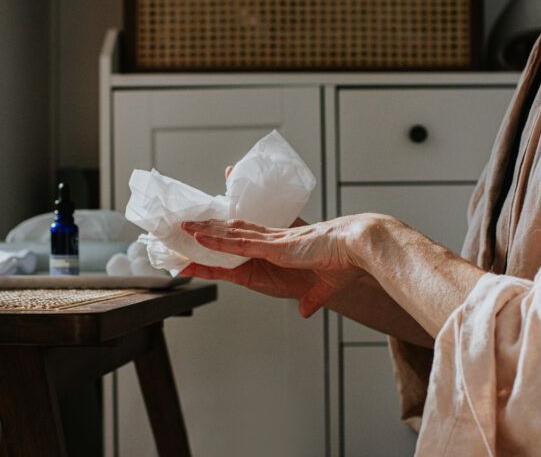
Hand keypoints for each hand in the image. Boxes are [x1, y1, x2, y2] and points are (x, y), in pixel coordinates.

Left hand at [180, 215, 371, 316]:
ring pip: (229, 235)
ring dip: (205, 233)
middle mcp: (271, 245)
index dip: (220, 251)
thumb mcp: (324, 289)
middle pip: (231, 237)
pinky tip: (199, 238)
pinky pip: (238, 244)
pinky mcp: (273, 246)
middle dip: (207, 235)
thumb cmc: (345, 264)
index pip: (243, 250)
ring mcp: (270, 243)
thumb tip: (305, 312)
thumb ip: (312, 299)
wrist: (358, 250)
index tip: (200, 252)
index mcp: (280, 252)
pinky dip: (217, 241)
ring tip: (182, 228)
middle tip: (184, 230)